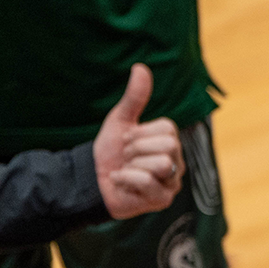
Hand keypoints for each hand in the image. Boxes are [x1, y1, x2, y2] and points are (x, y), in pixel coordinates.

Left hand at [93, 64, 184, 219]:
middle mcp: (177, 163)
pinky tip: (121, 182)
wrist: (91, 178)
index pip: (168, 129)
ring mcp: (172, 183)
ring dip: (133, 164)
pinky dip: (126, 178)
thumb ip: (135, 98)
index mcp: (170, 143)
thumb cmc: (110, 152)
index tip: (127, 141)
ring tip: (126, 170)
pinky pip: (147, 181)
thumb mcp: (121, 121)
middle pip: (169, 146)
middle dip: (137, 148)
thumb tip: (141, 67)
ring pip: (162, 163)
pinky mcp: (162, 200)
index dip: (141, 132)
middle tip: (126, 156)